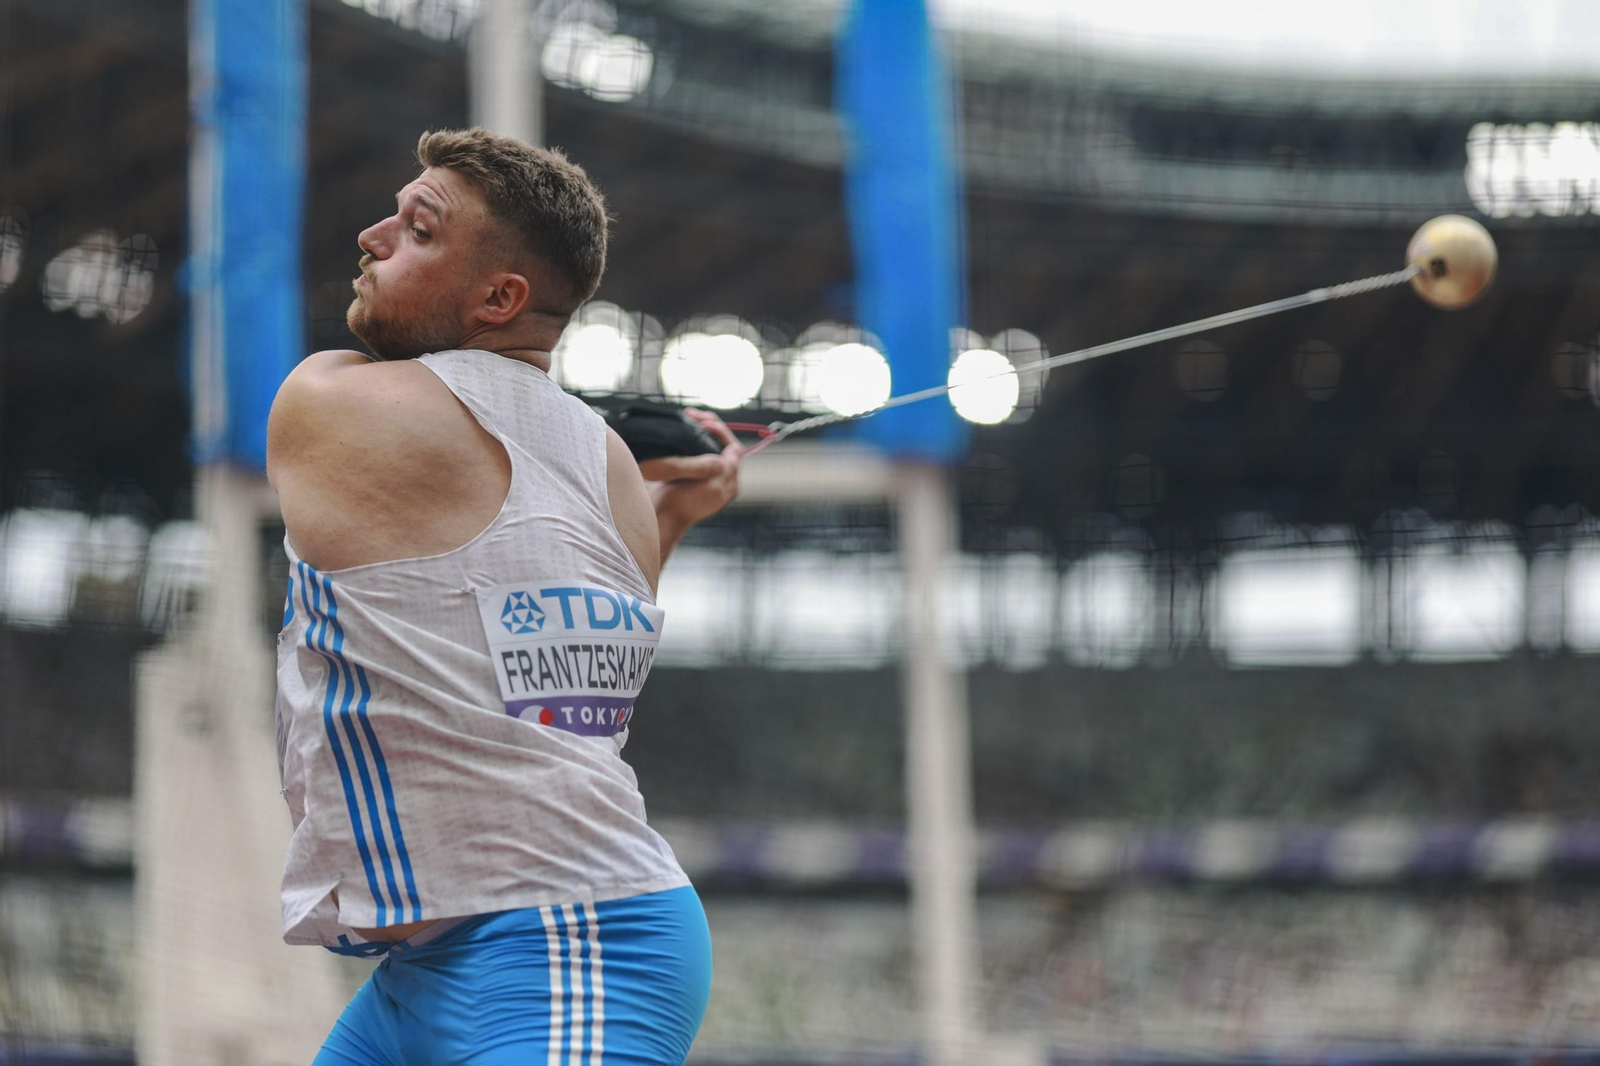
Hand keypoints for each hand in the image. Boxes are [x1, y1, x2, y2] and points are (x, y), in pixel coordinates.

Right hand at [637, 409, 741, 555]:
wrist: (660, 518)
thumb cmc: (683, 504)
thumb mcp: (710, 487)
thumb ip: (727, 469)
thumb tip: (736, 450)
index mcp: (729, 482)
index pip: (733, 449)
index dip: (721, 433)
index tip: (704, 424)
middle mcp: (720, 479)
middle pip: (720, 445)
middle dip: (710, 427)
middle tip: (693, 414)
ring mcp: (704, 477)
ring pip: (707, 446)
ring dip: (699, 430)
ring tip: (687, 417)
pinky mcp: (689, 475)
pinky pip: (694, 450)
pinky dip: (689, 438)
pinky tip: (680, 430)